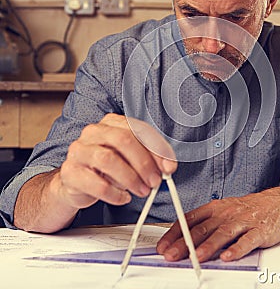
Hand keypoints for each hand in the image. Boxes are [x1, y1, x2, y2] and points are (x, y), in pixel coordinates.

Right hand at [59, 113, 176, 209]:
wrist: (77, 184)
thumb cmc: (108, 168)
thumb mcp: (130, 159)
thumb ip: (149, 159)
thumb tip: (168, 167)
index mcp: (111, 123)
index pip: (138, 129)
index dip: (156, 149)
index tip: (168, 167)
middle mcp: (93, 132)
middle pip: (123, 140)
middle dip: (143, 163)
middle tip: (155, 181)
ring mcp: (78, 151)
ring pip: (108, 160)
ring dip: (131, 179)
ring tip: (141, 190)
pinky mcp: (70, 173)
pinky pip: (95, 183)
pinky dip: (114, 194)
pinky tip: (123, 198)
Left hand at [157, 189, 279, 262]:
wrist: (276, 203)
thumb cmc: (246, 209)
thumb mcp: (222, 210)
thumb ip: (205, 224)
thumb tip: (182, 240)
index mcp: (215, 208)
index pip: (190, 219)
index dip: (175, 232)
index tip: (163, 245)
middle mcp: (226, 213)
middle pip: (203, 228)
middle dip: (185, 243)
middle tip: (172, 254)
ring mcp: (243, 221)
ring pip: (223, 233)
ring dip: (209, 246)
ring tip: (197, 257)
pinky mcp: (259, 230)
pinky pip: (247, 240)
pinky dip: (237, 249)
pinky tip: (228, 256)